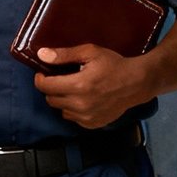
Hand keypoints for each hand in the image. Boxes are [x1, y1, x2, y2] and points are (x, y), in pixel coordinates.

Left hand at [32, 44, 152, 128]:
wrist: (136, 83)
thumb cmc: (114, 65)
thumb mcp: (90, 52)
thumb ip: (64, 55)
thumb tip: (42, 55)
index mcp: (78, 85)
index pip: (45, 86)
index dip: (40, 78)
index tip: (43, 73)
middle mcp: (80, 104)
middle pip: (51, 99)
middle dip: (52, 88)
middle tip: (61, 79)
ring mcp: (86, 117)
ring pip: (61, 110)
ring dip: (63, 100)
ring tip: (74, 88)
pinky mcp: (92, 124)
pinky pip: (73, 118)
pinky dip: (74, 109)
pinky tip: (84, 99)